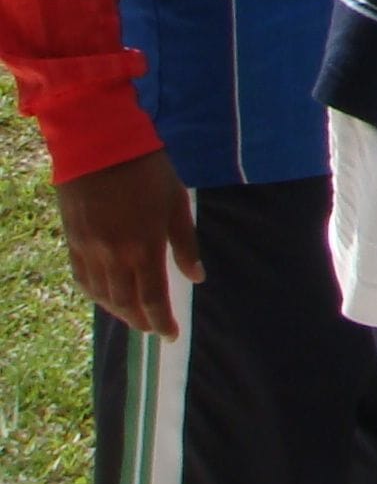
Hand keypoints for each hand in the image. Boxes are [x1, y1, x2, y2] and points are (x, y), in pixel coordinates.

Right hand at [55, 151, 199, 338]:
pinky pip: (82, 280)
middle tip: (153, 329)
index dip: (161, 321)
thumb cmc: (147, 172)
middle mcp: (114, 258)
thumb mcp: (176, 204)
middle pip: (125, 303)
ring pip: (102, 296)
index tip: (171, 335)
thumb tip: (197, 277)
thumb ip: (185, 244)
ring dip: (119, 311)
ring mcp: (90, 252)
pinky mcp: (73, 243)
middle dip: (141, 321)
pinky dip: (95, 294)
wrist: (99, 148)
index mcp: (144, 249)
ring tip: (134, 317)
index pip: (152, 299)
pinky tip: (106, 297)